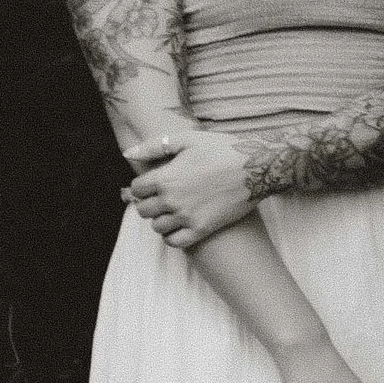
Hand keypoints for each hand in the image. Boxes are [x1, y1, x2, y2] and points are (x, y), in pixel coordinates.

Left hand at [123, 130, 254, 247]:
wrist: (256, 167)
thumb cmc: (221, 149)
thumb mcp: (187, 139)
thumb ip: (154, 146)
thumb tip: (128, 152)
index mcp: (166, 177)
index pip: (136, 190)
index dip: (142, 187)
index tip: (151, 184)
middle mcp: (172, 199)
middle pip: (143, 210)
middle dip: (148, 203)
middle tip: (161, 198)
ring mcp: (187, 217)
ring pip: (157, 227)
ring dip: (160, 220)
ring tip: (172, 211)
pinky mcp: (202, 229)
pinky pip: (175, 242)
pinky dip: (172, 236)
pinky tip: (180, 226)